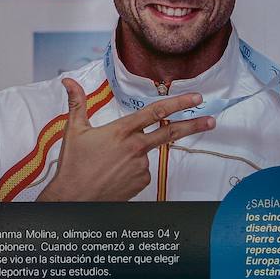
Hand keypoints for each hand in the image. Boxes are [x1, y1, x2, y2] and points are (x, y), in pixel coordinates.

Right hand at [37, 80, 214, 201]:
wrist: (73, 198)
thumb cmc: (73, 164)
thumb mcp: (74, 130)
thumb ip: (76, 103)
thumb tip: (68, 81)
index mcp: (120, 131)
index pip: (155, 112)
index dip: (178, 103)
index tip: (196, 98)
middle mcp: (135, 147)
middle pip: (170, 133)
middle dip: (194, 125)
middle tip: (211, 120)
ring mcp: (140, 166)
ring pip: (147, 153)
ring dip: (135, 154)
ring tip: (109, 164)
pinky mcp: (142, 181)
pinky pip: (143, 171)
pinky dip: (133, 169)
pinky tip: (115, 174)